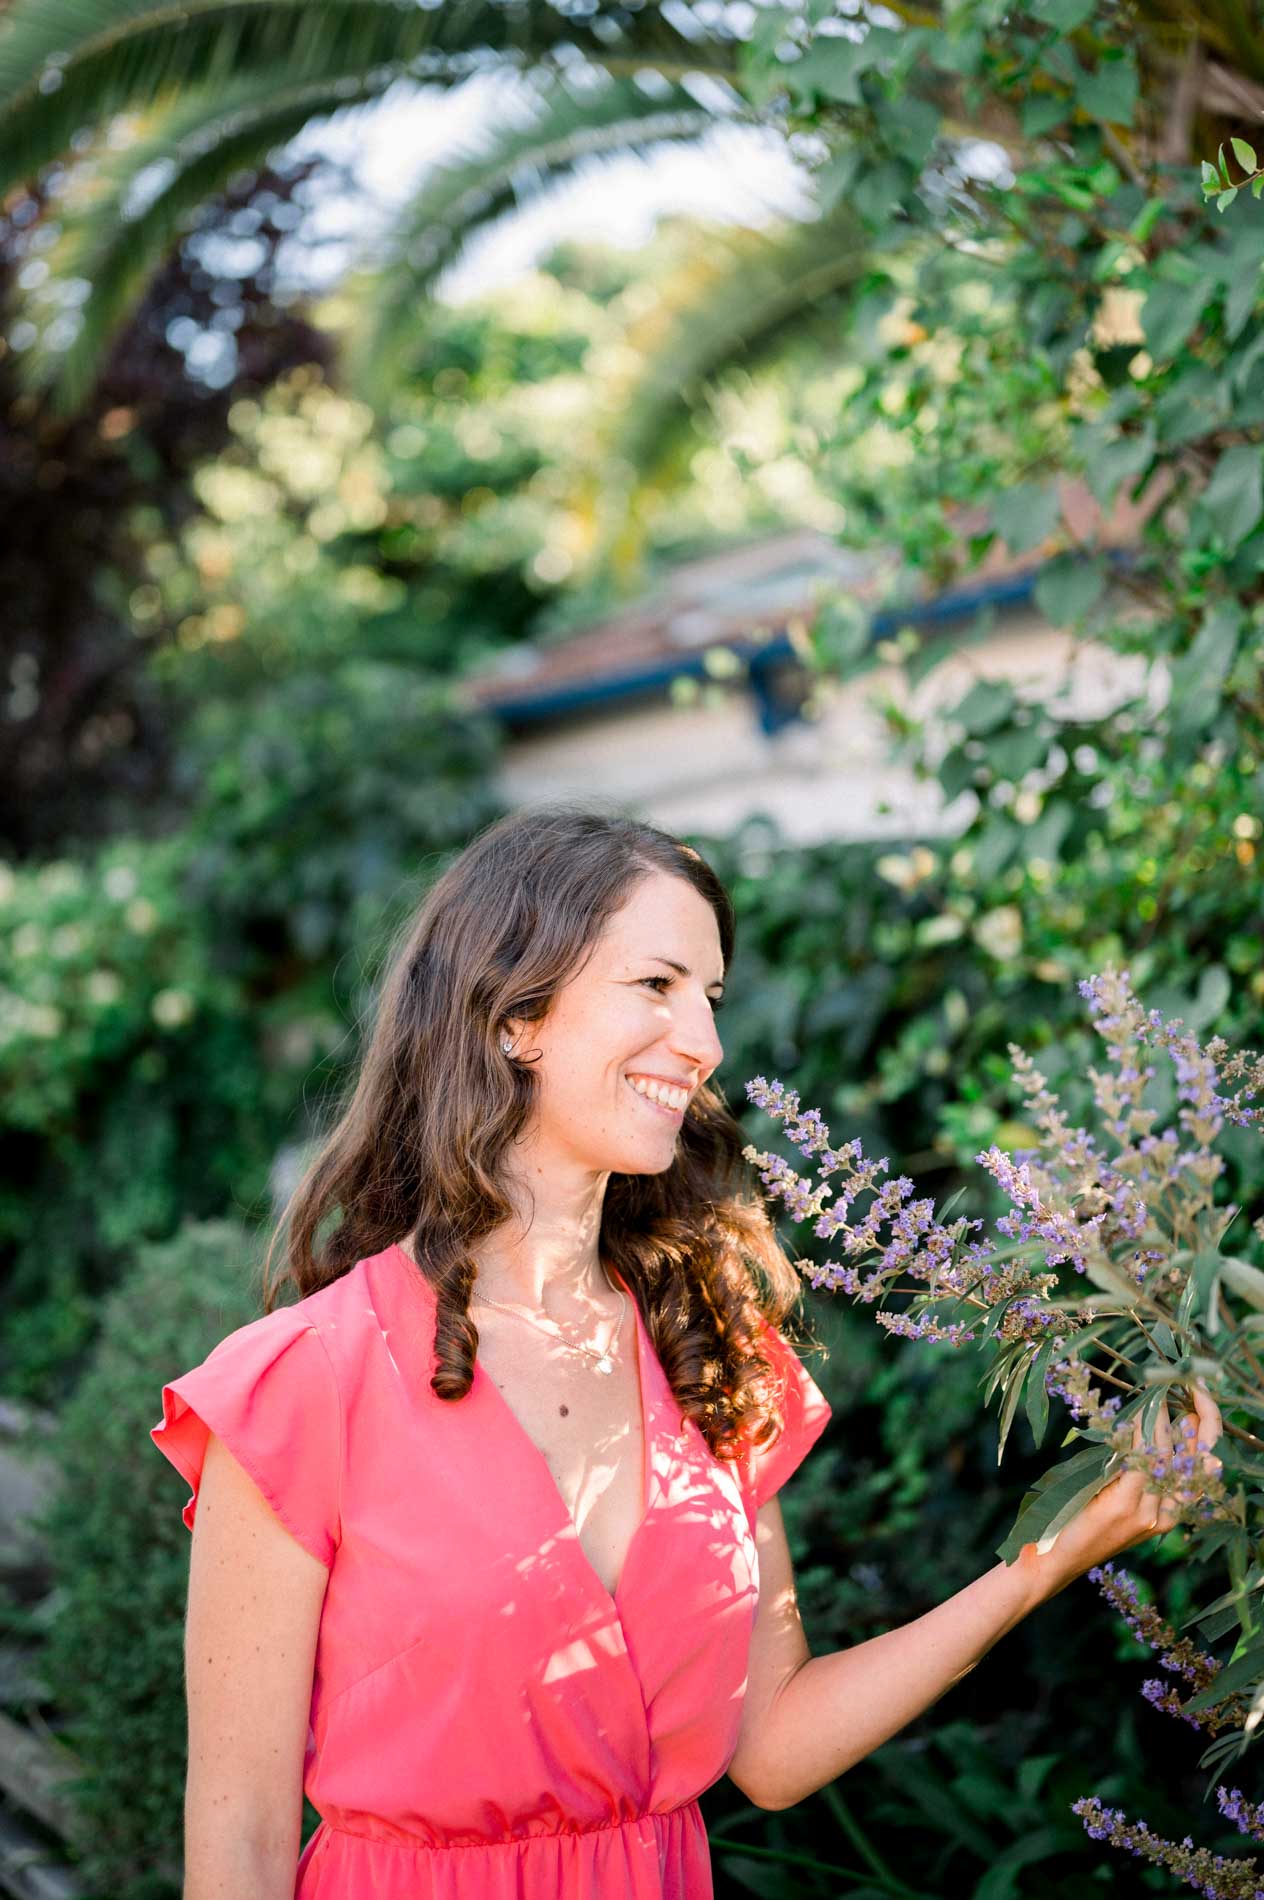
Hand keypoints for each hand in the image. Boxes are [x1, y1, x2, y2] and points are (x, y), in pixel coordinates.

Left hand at [1025, 1381, 1224, 1589]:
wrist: (1052, 1559)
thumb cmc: (1078, 1521)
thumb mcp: (1114, 1494)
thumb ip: (1133, 1469)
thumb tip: (1142, 1427)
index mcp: (1168, 1514)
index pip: (1200, 1471)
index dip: (1202, 1437)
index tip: (1192, 1409)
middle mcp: (1165, 1516)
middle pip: (1189, 1461)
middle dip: (1186, 1423)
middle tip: (1171, 1393)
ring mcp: (1147, 1515)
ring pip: (1164, 1457)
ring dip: (1160, 1422)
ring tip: (1154, 1398)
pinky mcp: (1125, 1507)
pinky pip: (1140, 1461)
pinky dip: (1139, 1433)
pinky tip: (1135, 1415)